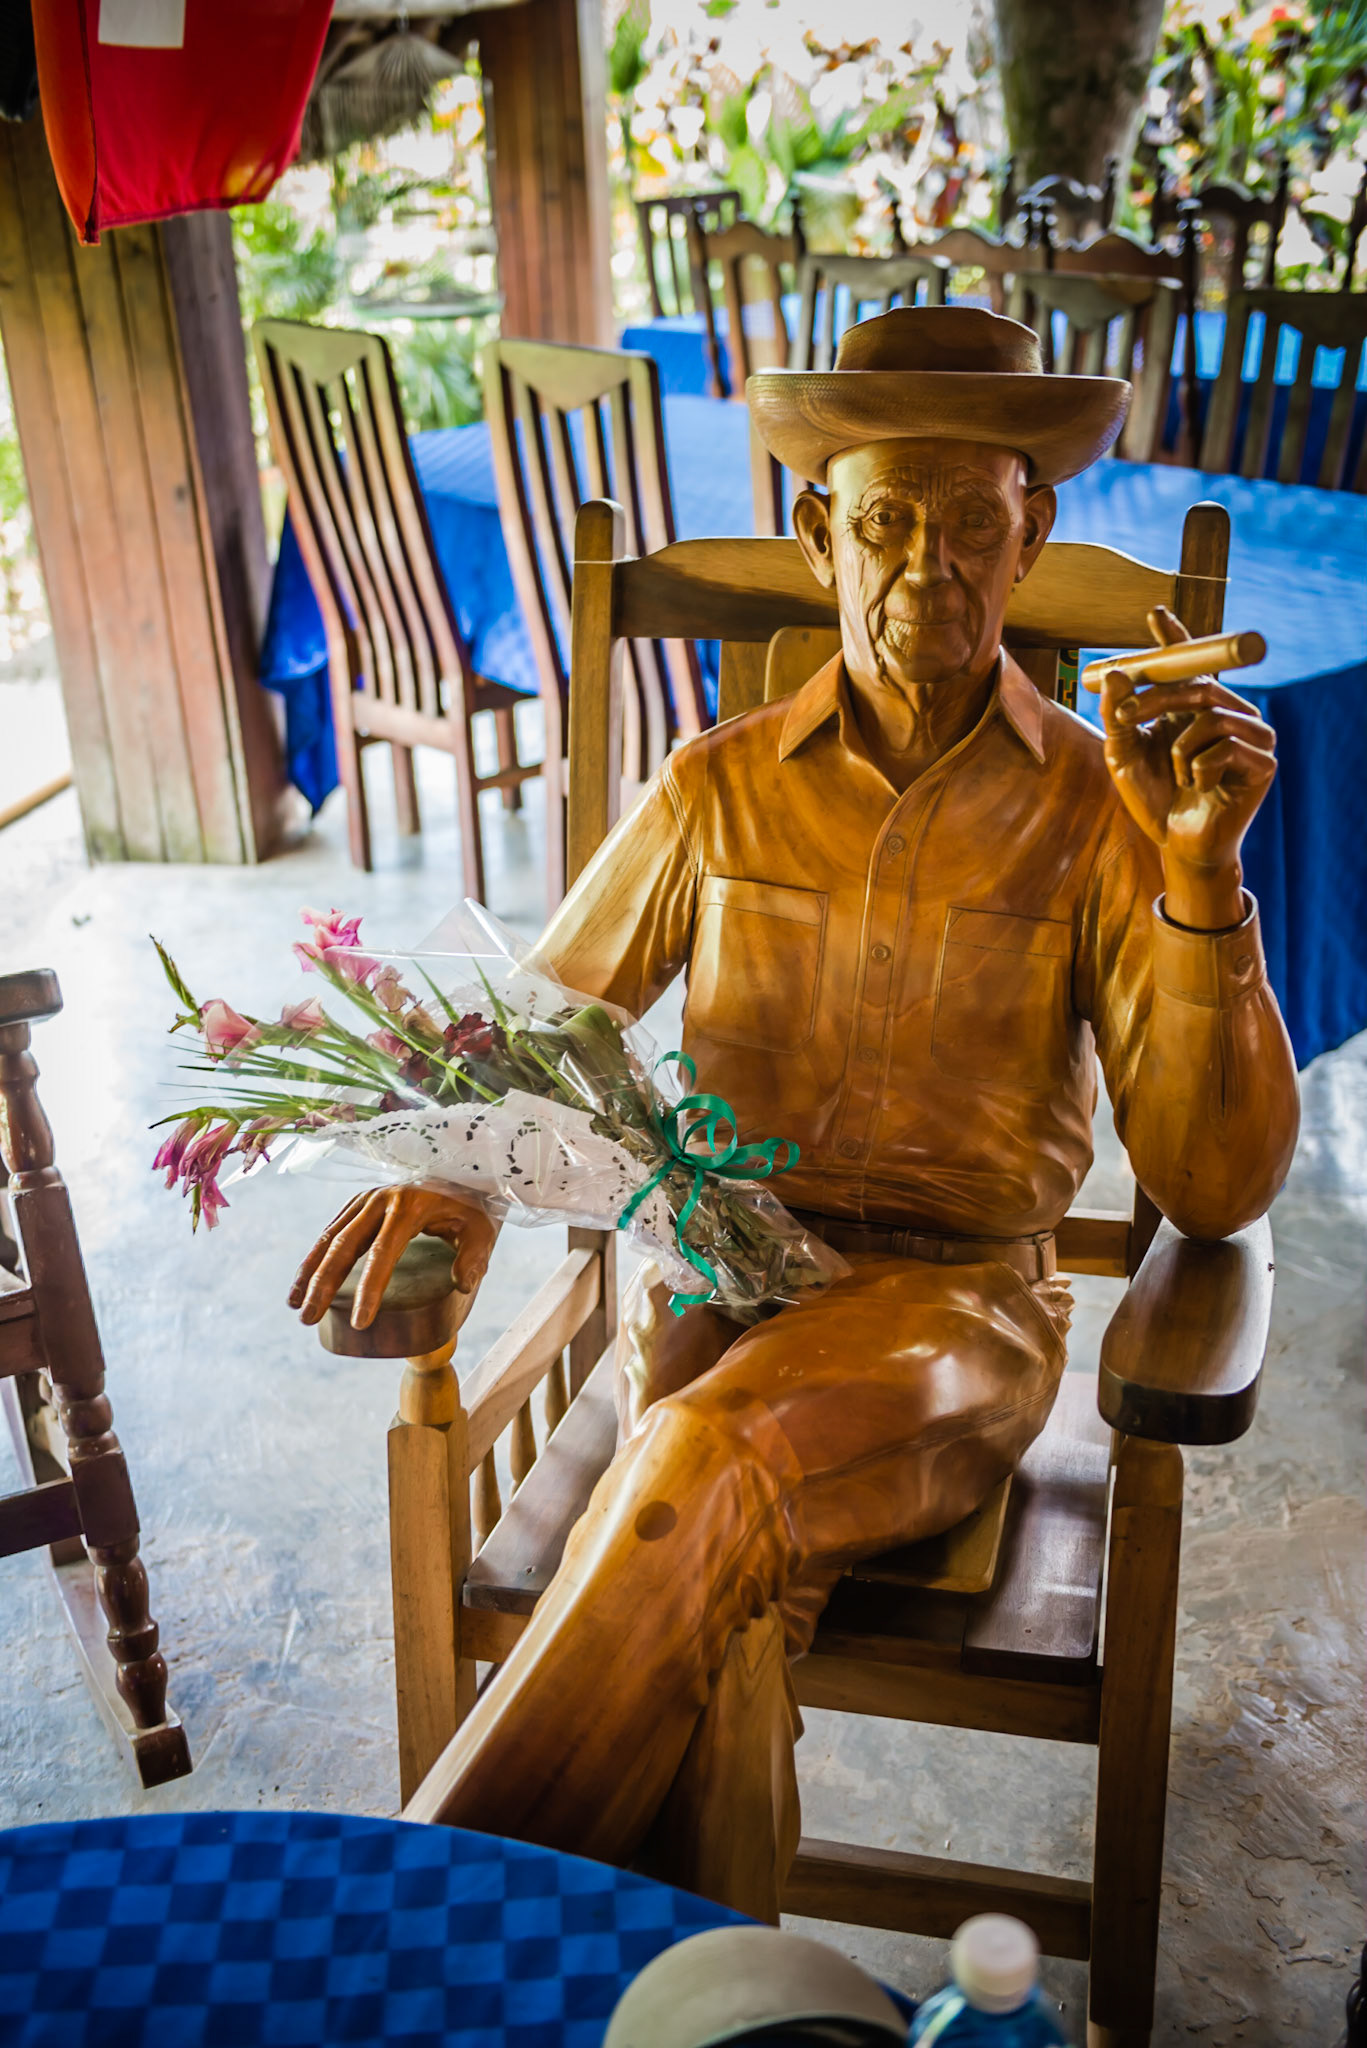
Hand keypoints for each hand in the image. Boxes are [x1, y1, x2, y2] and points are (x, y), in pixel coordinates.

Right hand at [289, 1185, 496, 1329]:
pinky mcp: (360, 1203)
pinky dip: (315, 1257)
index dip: (370, 1288)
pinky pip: (332, 1231)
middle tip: (308, 1319)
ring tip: (295, 1306)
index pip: (383, 1252)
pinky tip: (304, 1282)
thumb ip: (475, 1257)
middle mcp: (382, 1199)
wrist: (463, 1174)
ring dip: (310, 1272)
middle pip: (345, 1245)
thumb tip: (462, 1284)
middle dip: (323, 1284)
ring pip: (331, 1237)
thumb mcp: (483, 1231)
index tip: (361, 1321)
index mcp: (410, 1206)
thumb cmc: (472, 1209)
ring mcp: (367, 1198)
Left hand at [1101, 605, 1275, 929]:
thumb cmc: (1154, 799)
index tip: (1155, 614)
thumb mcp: (1124, 755)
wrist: (1177, 845)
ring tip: (1178, 775)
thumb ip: (1118, 717)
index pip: (1189, 666)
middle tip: (1126, 715)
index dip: (1175, 639)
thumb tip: (1114, 673)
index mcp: (1197, 709)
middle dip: (1157, 697)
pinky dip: (1198, 770)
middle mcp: (1230, 714)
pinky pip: (1224, 748)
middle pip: (1197, 685)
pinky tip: (1200, 788)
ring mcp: (1252, 737)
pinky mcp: (1263, 763)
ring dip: (1179, 749)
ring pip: (1210, 717)